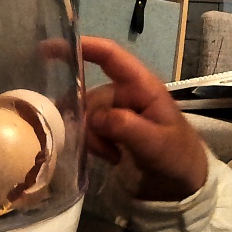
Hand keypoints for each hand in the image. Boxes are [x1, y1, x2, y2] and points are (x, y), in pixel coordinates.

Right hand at [81, 36, 207, 200]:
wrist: (183, 185)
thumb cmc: (177, 156)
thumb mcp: (155, 143)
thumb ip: (124, 126)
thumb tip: (93, 118)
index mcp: (141, 85)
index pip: (109, 56)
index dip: (81, 47)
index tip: (48, 48)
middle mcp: (125, 93)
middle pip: (90, 95)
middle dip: (89, 120)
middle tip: (104, 147)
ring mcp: (117, 111)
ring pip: (86, 115)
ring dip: (92, 137)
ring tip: (111, 155)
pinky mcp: (111, 129)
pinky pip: (88, 129)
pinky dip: (93, 143)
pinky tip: (110, 156)